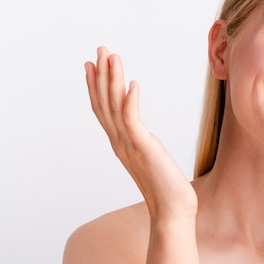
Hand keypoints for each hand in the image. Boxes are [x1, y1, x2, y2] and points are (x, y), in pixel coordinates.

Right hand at [85, 46, 197, 219]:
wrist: (172, 212)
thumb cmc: (166, 189)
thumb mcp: (150, 159)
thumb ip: (142, 144)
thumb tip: (142, 136)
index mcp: (120, 144)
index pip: (103, 110)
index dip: (95, 87)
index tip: (92, 66)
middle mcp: (120, 143)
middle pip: (104, 103)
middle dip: (100, 75)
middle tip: (98, 50)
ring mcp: (129, 146)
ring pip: (115, 107)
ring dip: (112, 80)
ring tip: (112, 56)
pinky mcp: (144, 148)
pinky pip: (132, 120)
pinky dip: (130, 101)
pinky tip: (132, 84)